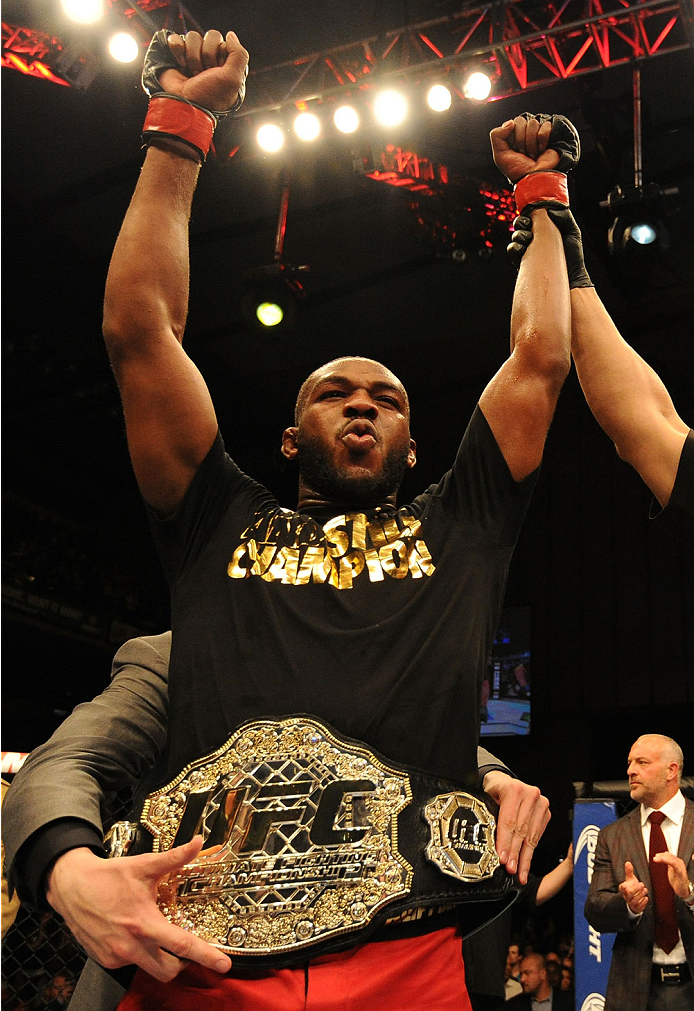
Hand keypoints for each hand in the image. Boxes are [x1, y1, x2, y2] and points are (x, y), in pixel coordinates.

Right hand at [46, 837, 230, 981]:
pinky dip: (139, 953)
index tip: (223, 965)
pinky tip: (136, 934)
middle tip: (188, 947)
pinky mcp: (106, 960)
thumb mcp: (144, 864)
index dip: (206, 956)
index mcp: (145, 923)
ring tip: (160, 937)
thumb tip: (197, 842)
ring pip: (150, 969)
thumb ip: (174, 857)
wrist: (71, 886)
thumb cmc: (108, 876)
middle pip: (169, 970)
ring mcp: (117, 955)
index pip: (182, 945)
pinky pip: (130, 964)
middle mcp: (132, 945)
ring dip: (161, 958)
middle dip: (184, 963)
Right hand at [160, 30, 248, 112]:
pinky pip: (176, 39)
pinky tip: (180, 65)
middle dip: (207, 56)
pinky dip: (178, 50)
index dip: (221, 55)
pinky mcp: (177, 55)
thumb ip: (239, 54)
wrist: (185, 105)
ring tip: (193, 74)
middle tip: (204, 74)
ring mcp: (193, 56)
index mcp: (226, 64)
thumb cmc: (210, 96)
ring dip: (192, 57)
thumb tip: (230, 34)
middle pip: (211, 36)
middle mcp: (211, 59)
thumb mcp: (233, 79)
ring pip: (193, 36)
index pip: (225, 42)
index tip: (217, 72)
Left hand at [483, 771, 550, 883]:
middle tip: (510, 868)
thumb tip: (488, 843)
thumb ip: (490, 817)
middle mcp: (530, 794)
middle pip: (521, 830)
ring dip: (524, 857)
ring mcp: (540, 803)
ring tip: (519, 872)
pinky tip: (526, 864)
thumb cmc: (494, 791)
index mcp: (513, 789)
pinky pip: (537, 836)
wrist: (505, 781)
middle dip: (515, 853)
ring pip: (531, 836)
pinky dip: (530, 852)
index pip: (509, 821)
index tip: (502, 858)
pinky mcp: (545, 812)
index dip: (505, 842)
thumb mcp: (487, 799)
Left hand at [490, 117, 559, 182]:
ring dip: (531, 143)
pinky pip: (546, 125)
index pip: (511, 123)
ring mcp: (537, 132)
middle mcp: (525, 132)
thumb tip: (510, 122)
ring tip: (532, 154)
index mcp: (512, 135)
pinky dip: (542, 139)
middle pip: (520, 121)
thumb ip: (496, 135)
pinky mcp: (550, 134)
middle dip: (520, 141)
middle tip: (523, 153)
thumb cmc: (516, 169)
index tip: (514, 151)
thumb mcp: (499, 154)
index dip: (512, 138)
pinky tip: (541, 149)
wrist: (533, 178)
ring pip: (533, 123)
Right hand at [619, 860, 648, 913]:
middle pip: (629, 894)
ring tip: (645, 889)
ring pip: (634, 900)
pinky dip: (643, 902)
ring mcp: (631, 902)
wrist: (633, 899)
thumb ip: (629, 871)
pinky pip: (639, 907)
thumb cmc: (631, 887)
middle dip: (636, 889)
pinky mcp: (636, 908)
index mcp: (623, 889)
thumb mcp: (630, 879)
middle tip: (642, 884)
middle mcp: (626, 896)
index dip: (623, 887)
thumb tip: (628, 862)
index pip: (622, 888)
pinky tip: (646, 898)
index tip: (625, 885)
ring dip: (641, 895)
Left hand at [652, 851, 691, 898]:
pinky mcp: (681, 873)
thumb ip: (668, 863)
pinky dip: (669, 862)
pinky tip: (664, 860)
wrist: (683, 890)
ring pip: (672, 860)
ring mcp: (681, 868)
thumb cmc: (678, 880)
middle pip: (670, 856)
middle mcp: (680, 863)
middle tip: (656, 857)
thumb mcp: (671, 870)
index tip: (656, 855)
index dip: (662, 854)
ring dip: (664, 858)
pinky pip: (675, 866)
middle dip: (662, 856)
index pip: (670, 855)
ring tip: (658, 858)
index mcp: (677, 862)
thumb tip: (663, 856)